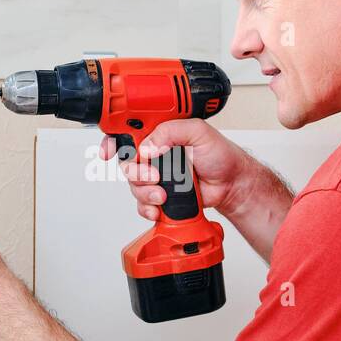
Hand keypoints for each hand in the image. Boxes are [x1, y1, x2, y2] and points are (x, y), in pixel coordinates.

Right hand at [99, 118, 253, 222]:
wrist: (231, 184)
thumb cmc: (220, 156)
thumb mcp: (199, 132)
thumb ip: (172, 131)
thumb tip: (148, 146)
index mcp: (160, 134)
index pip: (128, 133)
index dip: (112, 142)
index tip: (108, 152)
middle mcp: (155, 154)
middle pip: (126, 163)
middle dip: (135, 173)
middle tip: (154, 176)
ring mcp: (157, 176)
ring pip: (134, 185)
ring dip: (144, 192)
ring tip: (163, 194)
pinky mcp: (161, 195)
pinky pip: (143, 204)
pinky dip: (147, 208)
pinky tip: (158, 208)